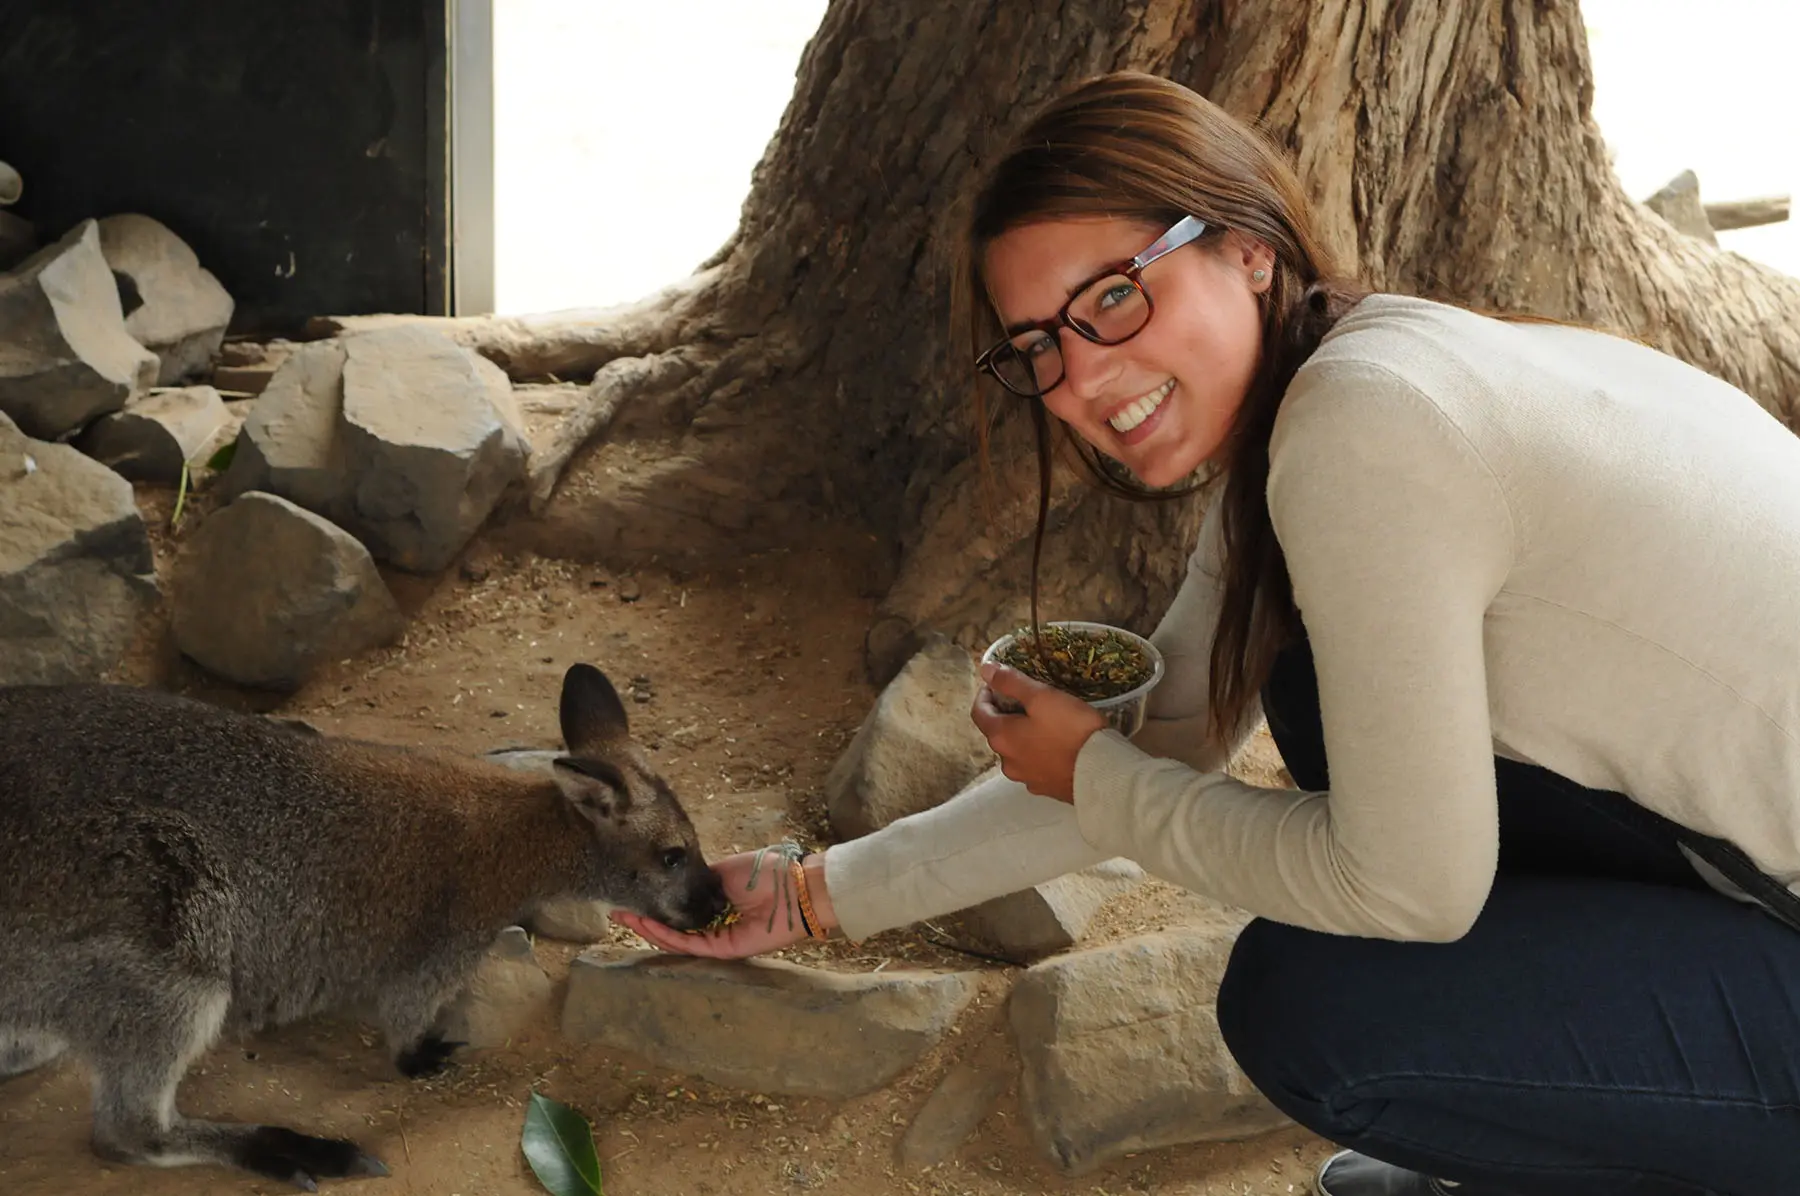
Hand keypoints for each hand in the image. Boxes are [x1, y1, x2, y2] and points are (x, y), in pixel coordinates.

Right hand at [609, 844, 818, 958]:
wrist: (795, 886)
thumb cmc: (767, 873)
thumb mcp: (724, 871)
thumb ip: (700, 880)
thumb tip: (675, 879)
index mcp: (716, 905)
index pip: (679, 912)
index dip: (654, 906)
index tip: (630, 896)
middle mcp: (715, 925)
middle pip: (673, 929)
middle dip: (643, 920)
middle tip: (616, 912)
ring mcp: (718, 939)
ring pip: (676, 940)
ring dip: (648, 929)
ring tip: (623, 917)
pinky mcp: (724, 949)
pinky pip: (689, 945)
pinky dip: (667, 936)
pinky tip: (647, 924)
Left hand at [970, 662, 1106, 802]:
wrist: (1103, 773)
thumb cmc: (1072, 729)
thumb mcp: (1042, 697)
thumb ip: (1011, 682)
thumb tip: (985, 670)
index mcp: (1001, 737)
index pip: (979, 712)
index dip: (985, 695)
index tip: (998, 683)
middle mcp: (1006, 762)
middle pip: (997, 733)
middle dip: (1005, 714)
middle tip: (1026, 699)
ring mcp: (1025, 779)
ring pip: (1015, 751)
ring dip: (1021, 736)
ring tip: (1043, 722)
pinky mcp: (1044, 789)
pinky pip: (1034, 766)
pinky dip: (1037, 753)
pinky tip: (1054, 747)